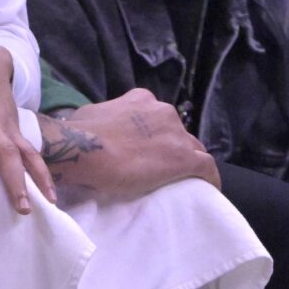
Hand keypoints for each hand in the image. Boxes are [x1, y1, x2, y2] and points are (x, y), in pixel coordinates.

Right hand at [39, 90, 218, 200]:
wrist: (84, 150)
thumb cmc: (80, 134)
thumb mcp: (89, 116)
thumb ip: (102, 119)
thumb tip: (95, 127)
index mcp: (141, 100)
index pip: (158, 118)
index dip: (156, 134)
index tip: (149, 149)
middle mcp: (163, 112)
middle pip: (178, 133)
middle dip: (173, 147)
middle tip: (159, 167)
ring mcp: (175, 135)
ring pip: (193, 148)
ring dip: (189, 162)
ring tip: (182, 181)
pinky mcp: (183, 158)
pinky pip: (206, 167)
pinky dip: (209, 177)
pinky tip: (208, 188)